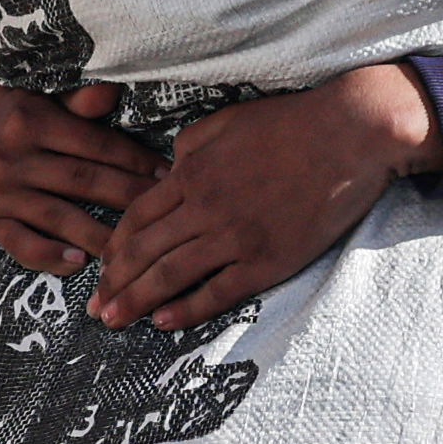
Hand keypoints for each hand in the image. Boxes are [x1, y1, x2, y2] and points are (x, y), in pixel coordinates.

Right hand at [0, 79, 164, 275]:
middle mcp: (10, 157)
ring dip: (99, 234)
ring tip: (132, 246)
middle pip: (82, 182)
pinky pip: (21, 244)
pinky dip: (49, 256)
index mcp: (31, 121)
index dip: (135, 161)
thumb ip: (83, 96)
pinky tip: (79, 261)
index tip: (167, 175)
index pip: (95, 146)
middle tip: (162, 212)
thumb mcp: (56, 92)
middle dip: (128, 197)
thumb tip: (110, 91)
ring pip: (58, 217)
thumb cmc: (38, 109)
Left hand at [90, 64, 435, 327]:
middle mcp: (205, 209)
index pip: (136, 218)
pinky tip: (164, 322)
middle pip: (143, 253)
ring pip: (170, 276)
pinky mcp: (268, 260)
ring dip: (136, 302)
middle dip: (112, 284)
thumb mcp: (225, 121)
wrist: (350, 133)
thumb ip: (188, 148)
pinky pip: (218, 292)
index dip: (114, 247)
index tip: (100, 268)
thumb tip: (168, 173)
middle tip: (92, 309)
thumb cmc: (290, 122)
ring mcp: (236, 238)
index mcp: (192, 174)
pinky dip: (186, 310)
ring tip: (112, 322)